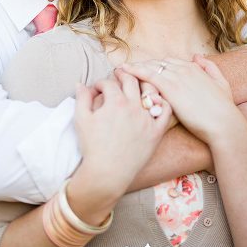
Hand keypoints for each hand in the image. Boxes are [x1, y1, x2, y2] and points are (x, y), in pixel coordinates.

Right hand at [74, 72, 171, 196]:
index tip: (96, 89)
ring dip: (143, 84)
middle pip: (131, 81)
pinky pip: (166, 112)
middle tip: (118, 76)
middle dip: (123, 75)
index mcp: (114, 102)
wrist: (108, 171)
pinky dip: (161, 102)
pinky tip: (154, 101)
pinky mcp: (157, 132)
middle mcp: (133, 107)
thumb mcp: (81, 119)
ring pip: (151, 92)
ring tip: (137, 84)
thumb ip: (82, 98)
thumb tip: (81, 84)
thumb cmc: (92, 146)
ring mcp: (147, 119)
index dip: (100, 83)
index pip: (109, 83)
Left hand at [119, 56, 238, 143]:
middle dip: (141, 65)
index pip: (167, 62)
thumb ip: (210, 68)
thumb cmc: (223, 110)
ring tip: (119, 70)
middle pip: (156, 63)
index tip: (143, 69)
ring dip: (133, 67)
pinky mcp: (169, 87)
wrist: (224, 124)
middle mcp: (184, 69)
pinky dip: (134, 71)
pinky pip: (147, 74)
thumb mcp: (222, 84)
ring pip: (149, 67)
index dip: (154, 66)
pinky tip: (123, 72)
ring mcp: (176, 76)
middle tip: (125, 69)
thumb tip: (197, 56)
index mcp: (194, 68)